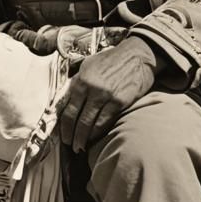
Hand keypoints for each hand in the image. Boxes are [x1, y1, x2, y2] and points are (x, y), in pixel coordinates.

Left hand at [58, 38, 159, 152]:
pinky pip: (105, 122)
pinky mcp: (120, 102)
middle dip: (72, 136)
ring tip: (81, 146)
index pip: (67, 109)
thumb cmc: (111, 59)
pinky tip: (95, 138)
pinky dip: (98, 132)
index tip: (63, 135)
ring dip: (84, 138)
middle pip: (77, 120)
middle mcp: (91, 89)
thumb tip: (66, 99)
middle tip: (72, 146)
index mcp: (81, 80)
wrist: (137, 55)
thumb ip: (77, 82)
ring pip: (90, 124)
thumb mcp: (89, 65)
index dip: (64, 126)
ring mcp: (106, 96)